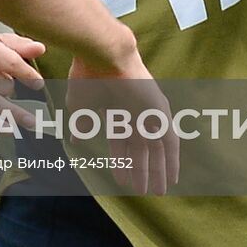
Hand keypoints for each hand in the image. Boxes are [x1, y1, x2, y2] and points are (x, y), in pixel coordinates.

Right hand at [0, 29, 45, 126]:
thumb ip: (18, 45)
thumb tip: (39, 49)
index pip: (9, 61)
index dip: (27, 74)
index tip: (38, 84)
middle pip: (2, 84)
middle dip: (11, 90)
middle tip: (10, 89)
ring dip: (13, 114)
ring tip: (30, 121)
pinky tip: (8, 129)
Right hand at [67, 54, 178, 196]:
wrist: (103, 54)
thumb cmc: (88, 74)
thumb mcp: (80, 105)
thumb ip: (81, 124)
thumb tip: (75, 141)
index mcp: (116, 111)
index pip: (121, 143)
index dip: (122, 162)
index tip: (121, 180)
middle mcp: (134, 113)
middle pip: (140, 149)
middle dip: (140, 171)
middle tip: (141, 192)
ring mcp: (148, 112)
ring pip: (155, 149)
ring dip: (156, 171)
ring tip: (155, 193)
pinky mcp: (160, 112)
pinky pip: (169, 141)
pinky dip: (171, 160)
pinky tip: (171, 177)